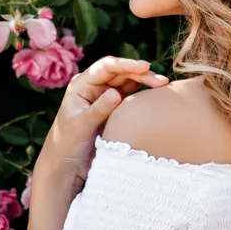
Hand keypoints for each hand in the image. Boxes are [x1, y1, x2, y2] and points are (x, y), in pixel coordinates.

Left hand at [37, 57, 168, 185]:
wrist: (68, 165)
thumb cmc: (67, 144)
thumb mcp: (81, 126)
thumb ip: (98, 109)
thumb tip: (116, 93)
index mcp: (82, 85)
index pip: (106, 67)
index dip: (126, 64)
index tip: (145, 66)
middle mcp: (94, 87)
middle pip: (121, 73)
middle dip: (141, 74)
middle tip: (161, 81)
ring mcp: (106, 98)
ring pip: (129, 83)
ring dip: (146, 82)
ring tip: (164, 85)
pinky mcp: (116, 110)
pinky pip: (132, 97)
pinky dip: (144, 95)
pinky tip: (157, 96)